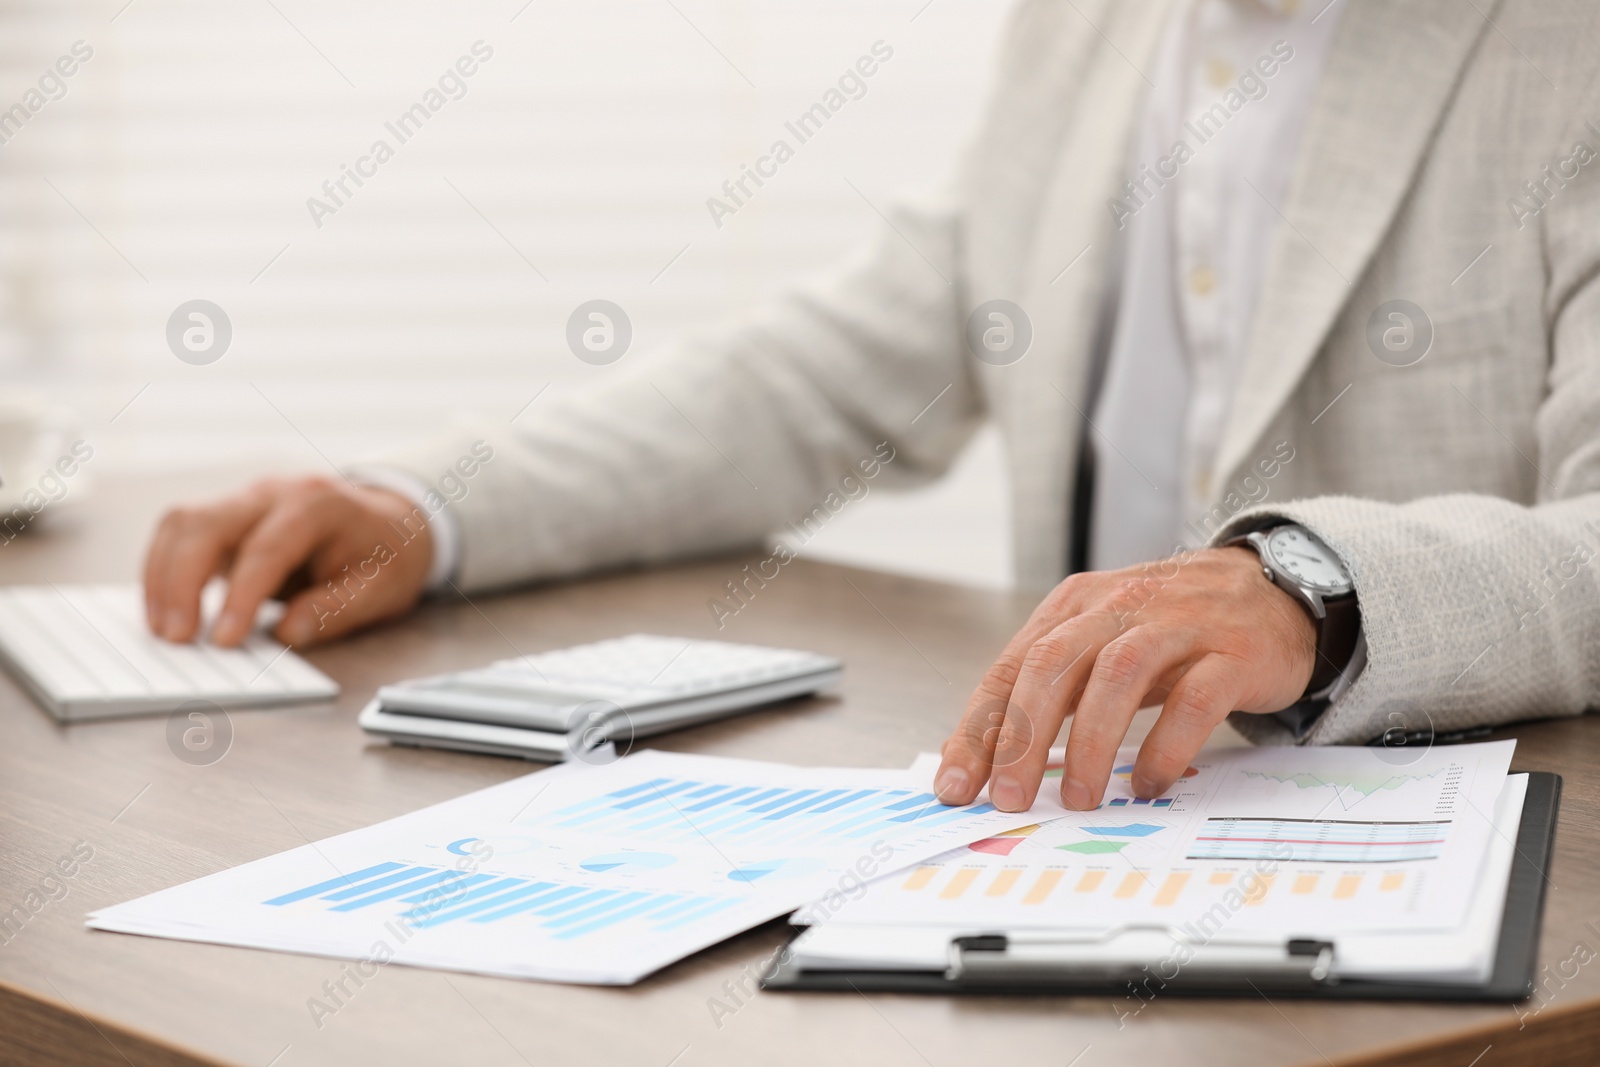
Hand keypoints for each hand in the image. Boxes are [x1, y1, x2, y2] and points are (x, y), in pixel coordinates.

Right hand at [142, 476, 434, 647]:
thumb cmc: (386, 555)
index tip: (225, 641)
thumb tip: (288, 633)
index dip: (241, 595)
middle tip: (177, 639)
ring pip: (182, 522)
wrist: (388, 521)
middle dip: (182, 581)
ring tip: (164, 631)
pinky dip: (163, 571)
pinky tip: (164, 610)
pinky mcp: (225, 518)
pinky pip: (180, 534)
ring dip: (162, 576)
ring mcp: (244, 500)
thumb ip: (337, 608)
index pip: (267, 547)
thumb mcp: (383, 587)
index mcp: (318, 504)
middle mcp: (272, 493)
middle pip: (207, 522)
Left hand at [933, 547, 1317, 811]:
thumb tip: (990, 762)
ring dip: (1091, 743)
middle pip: (1053, 666)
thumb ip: (1052, 691)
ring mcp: (1178, 625)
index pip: (1011, 668)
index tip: (956, 786)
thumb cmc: (1170, 629)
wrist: (1271, 587)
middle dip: (1023, 738)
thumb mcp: (1100, 645)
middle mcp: (1119, 607)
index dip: (979, 730)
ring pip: (1117, 675)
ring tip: (1080, 800)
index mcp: (1074, 607)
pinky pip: (1194, 700)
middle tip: (1011, 799)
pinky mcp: (1232, 652)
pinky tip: (1149, 783)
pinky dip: (1166, 746)